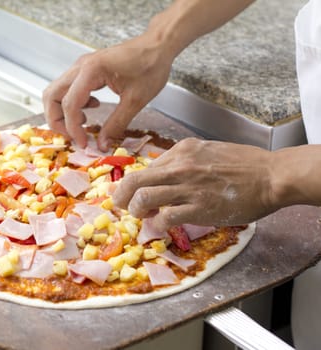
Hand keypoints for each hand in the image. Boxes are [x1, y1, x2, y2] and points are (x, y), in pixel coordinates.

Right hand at [43, 33, 173, 150]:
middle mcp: (81, 66)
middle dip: (57, 120)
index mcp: (91, 71)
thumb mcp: (136, 100)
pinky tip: (93, 107)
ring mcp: (81, 66)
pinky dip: (73, 103)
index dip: (73, 128)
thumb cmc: (150, 66)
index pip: (70, 104)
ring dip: (63, 112)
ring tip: (84, 123)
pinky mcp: (86, 69)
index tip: (84, 143)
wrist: (158, 46)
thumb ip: (116, 124)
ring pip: (57, 92)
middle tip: (74, 136)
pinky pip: (69, 88)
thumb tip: (102, 145)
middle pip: (52, 96)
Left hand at [112, 138, 280, 230]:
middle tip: (119, 206)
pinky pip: (166, 218)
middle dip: (120, 196)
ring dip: (136, 211)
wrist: (272, 176)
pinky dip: (157, 225)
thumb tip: (163, 176)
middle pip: (134, 180)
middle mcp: (180, 166)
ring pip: (144, 198)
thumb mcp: (207, 152)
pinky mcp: (199, 208)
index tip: (128, 193)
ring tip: (141, 216)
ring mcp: (188, 187)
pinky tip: (161, 226)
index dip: (132, 183)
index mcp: (182, 150)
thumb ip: (184, 162)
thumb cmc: (244, 164)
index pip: (145, 167)